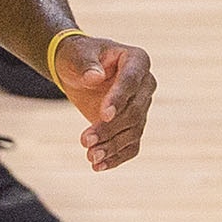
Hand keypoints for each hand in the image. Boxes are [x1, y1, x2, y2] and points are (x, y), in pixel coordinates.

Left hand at [53, 35, 153, 170]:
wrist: (78, 70)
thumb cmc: (78, 57)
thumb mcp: (76, 55)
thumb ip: (84, 64)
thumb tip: (94, 77)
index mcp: (137, 60)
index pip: (131, 81)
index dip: (118, 99)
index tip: (103, 115)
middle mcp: (145, 84)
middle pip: (135, 111)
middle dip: (110, 128)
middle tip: (85, 140)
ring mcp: (141, 106)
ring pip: (133, 131)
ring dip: (112, 147)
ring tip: (90, 156)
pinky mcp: (132, 125)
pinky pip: (131, 145)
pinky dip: (117, 157)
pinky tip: (99, 166)